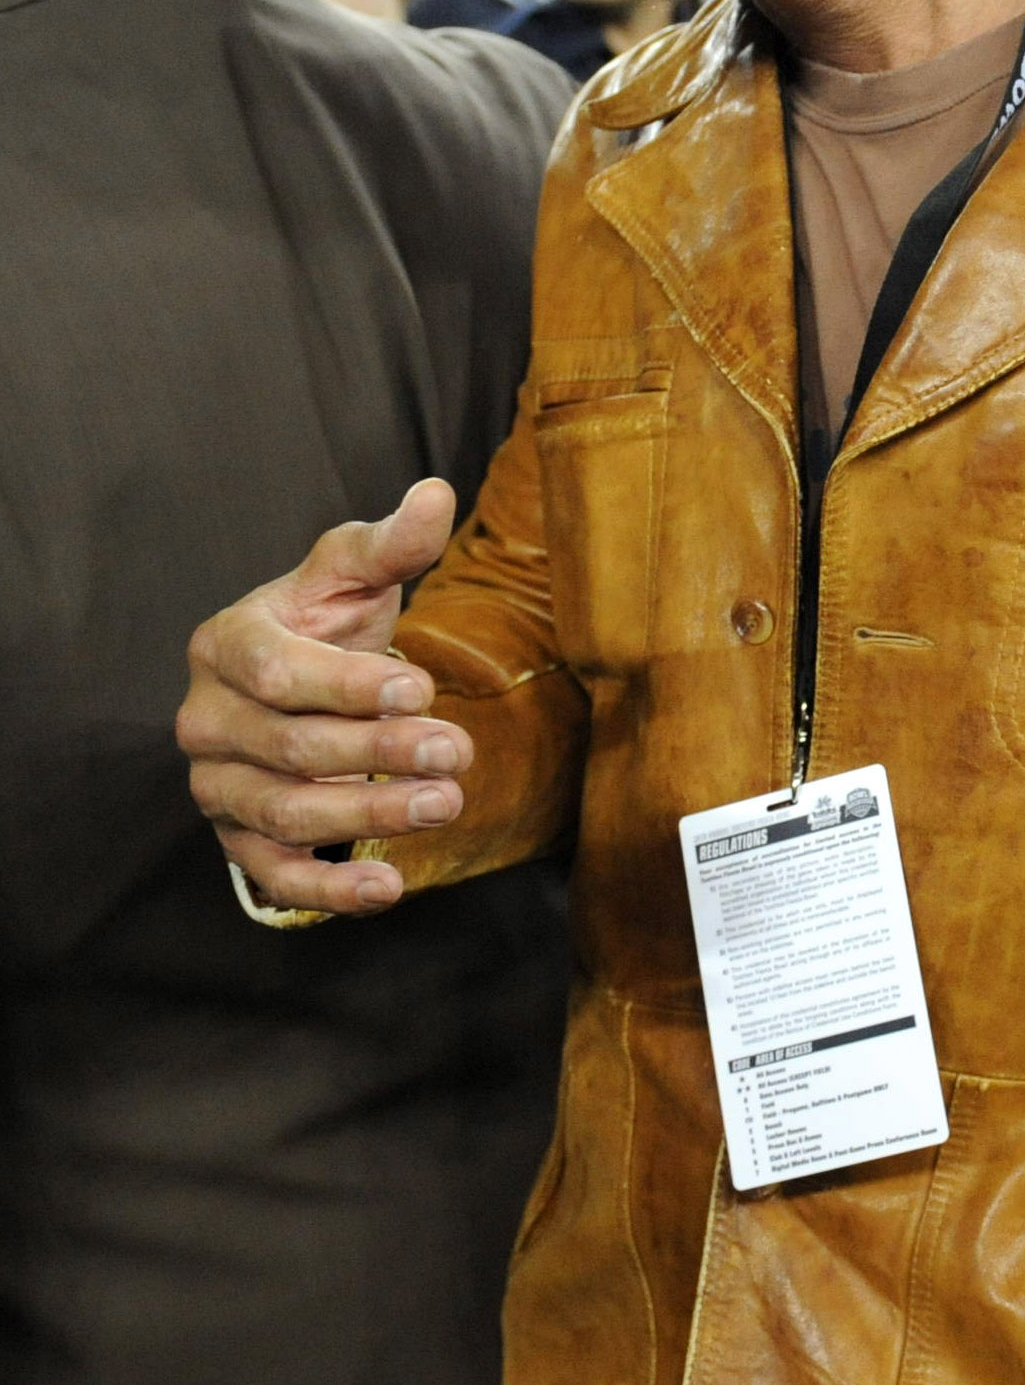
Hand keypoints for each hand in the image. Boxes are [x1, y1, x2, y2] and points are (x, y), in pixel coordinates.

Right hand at [178, 479, 467, 915]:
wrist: (302, 685)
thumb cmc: (328, 623)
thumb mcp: (353, 576)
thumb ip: (389, 543)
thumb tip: (435, 493)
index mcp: (227, 644)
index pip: (277, 672)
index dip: (348, 685)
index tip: (422, 690)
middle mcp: (206, 719)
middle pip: (288, 746)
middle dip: (377, 752)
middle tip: (457, 752)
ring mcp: (216, 785)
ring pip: (284, 811)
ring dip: (368, 817)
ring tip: (446, 802)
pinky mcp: (239, 840)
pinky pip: (273, 875)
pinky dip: (327, 891)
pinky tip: (389, 890)